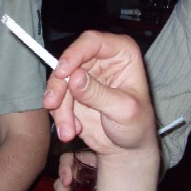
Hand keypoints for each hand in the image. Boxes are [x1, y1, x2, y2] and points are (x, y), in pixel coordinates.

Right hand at [43, 31, 158, 156]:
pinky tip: (72, 129)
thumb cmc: (137, 125)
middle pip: (69, 61)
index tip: (62, 73)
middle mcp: (101, 59)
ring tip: (68, 131)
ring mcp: (84, 75)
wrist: (127, 148)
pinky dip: (59, 114)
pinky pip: (56, 97)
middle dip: (59, 85)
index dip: (74, 54)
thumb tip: (75, 78)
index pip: (92, 42)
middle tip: (53, 105)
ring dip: (59, 107)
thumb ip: (99, 94)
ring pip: (59, 81)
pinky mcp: (72, 92)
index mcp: (121, 53)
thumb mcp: (123, 111)